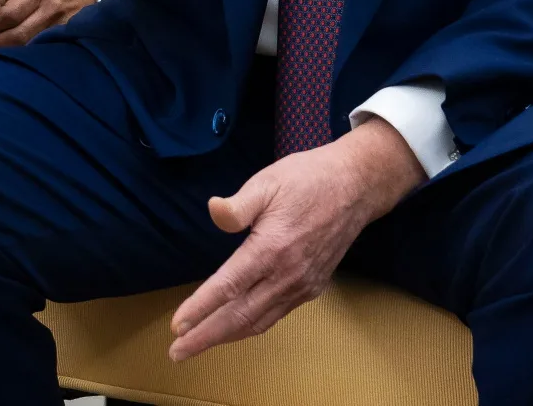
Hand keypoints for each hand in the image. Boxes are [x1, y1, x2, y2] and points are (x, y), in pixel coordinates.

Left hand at [168, 118, 424, 360]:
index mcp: (272, 248)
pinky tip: (234, 326)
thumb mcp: (267, 181)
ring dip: (226, 336)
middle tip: (177, 352)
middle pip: (240, 315)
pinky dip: (251, 326)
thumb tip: (213, 210)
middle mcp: (287, 274)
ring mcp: (302, 284)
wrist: (355, 187)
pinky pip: (276, 314)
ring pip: (259, 321)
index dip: (200, 308)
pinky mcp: (313, 287)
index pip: (228, 287)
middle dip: (206, 337)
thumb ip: (238, 205)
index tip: (177, 326)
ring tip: (198, 345)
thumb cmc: (306, 179)